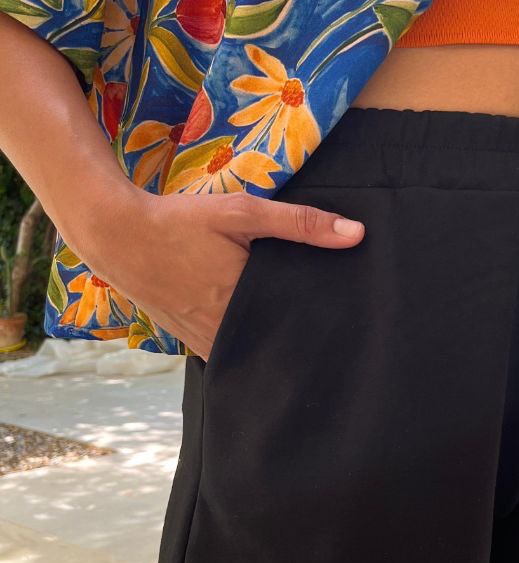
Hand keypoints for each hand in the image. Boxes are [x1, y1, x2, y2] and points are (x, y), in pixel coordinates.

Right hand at [78, 185, 365, 358]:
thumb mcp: (242, 212)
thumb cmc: (181, 221)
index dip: (325, 323)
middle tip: (335, 324)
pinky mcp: (191, 341)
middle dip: (304, 334)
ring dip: (275, 341)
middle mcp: (226, 331)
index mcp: (245, 302)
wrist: (118, 235)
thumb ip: (300, 223)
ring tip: (305, 330)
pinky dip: (249, 343)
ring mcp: (206, 341)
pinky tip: (264, 329)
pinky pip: (231, 351)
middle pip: (280, 341)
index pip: (300, 324)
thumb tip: (357, 234)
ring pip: (255, 351)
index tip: (351, 319)